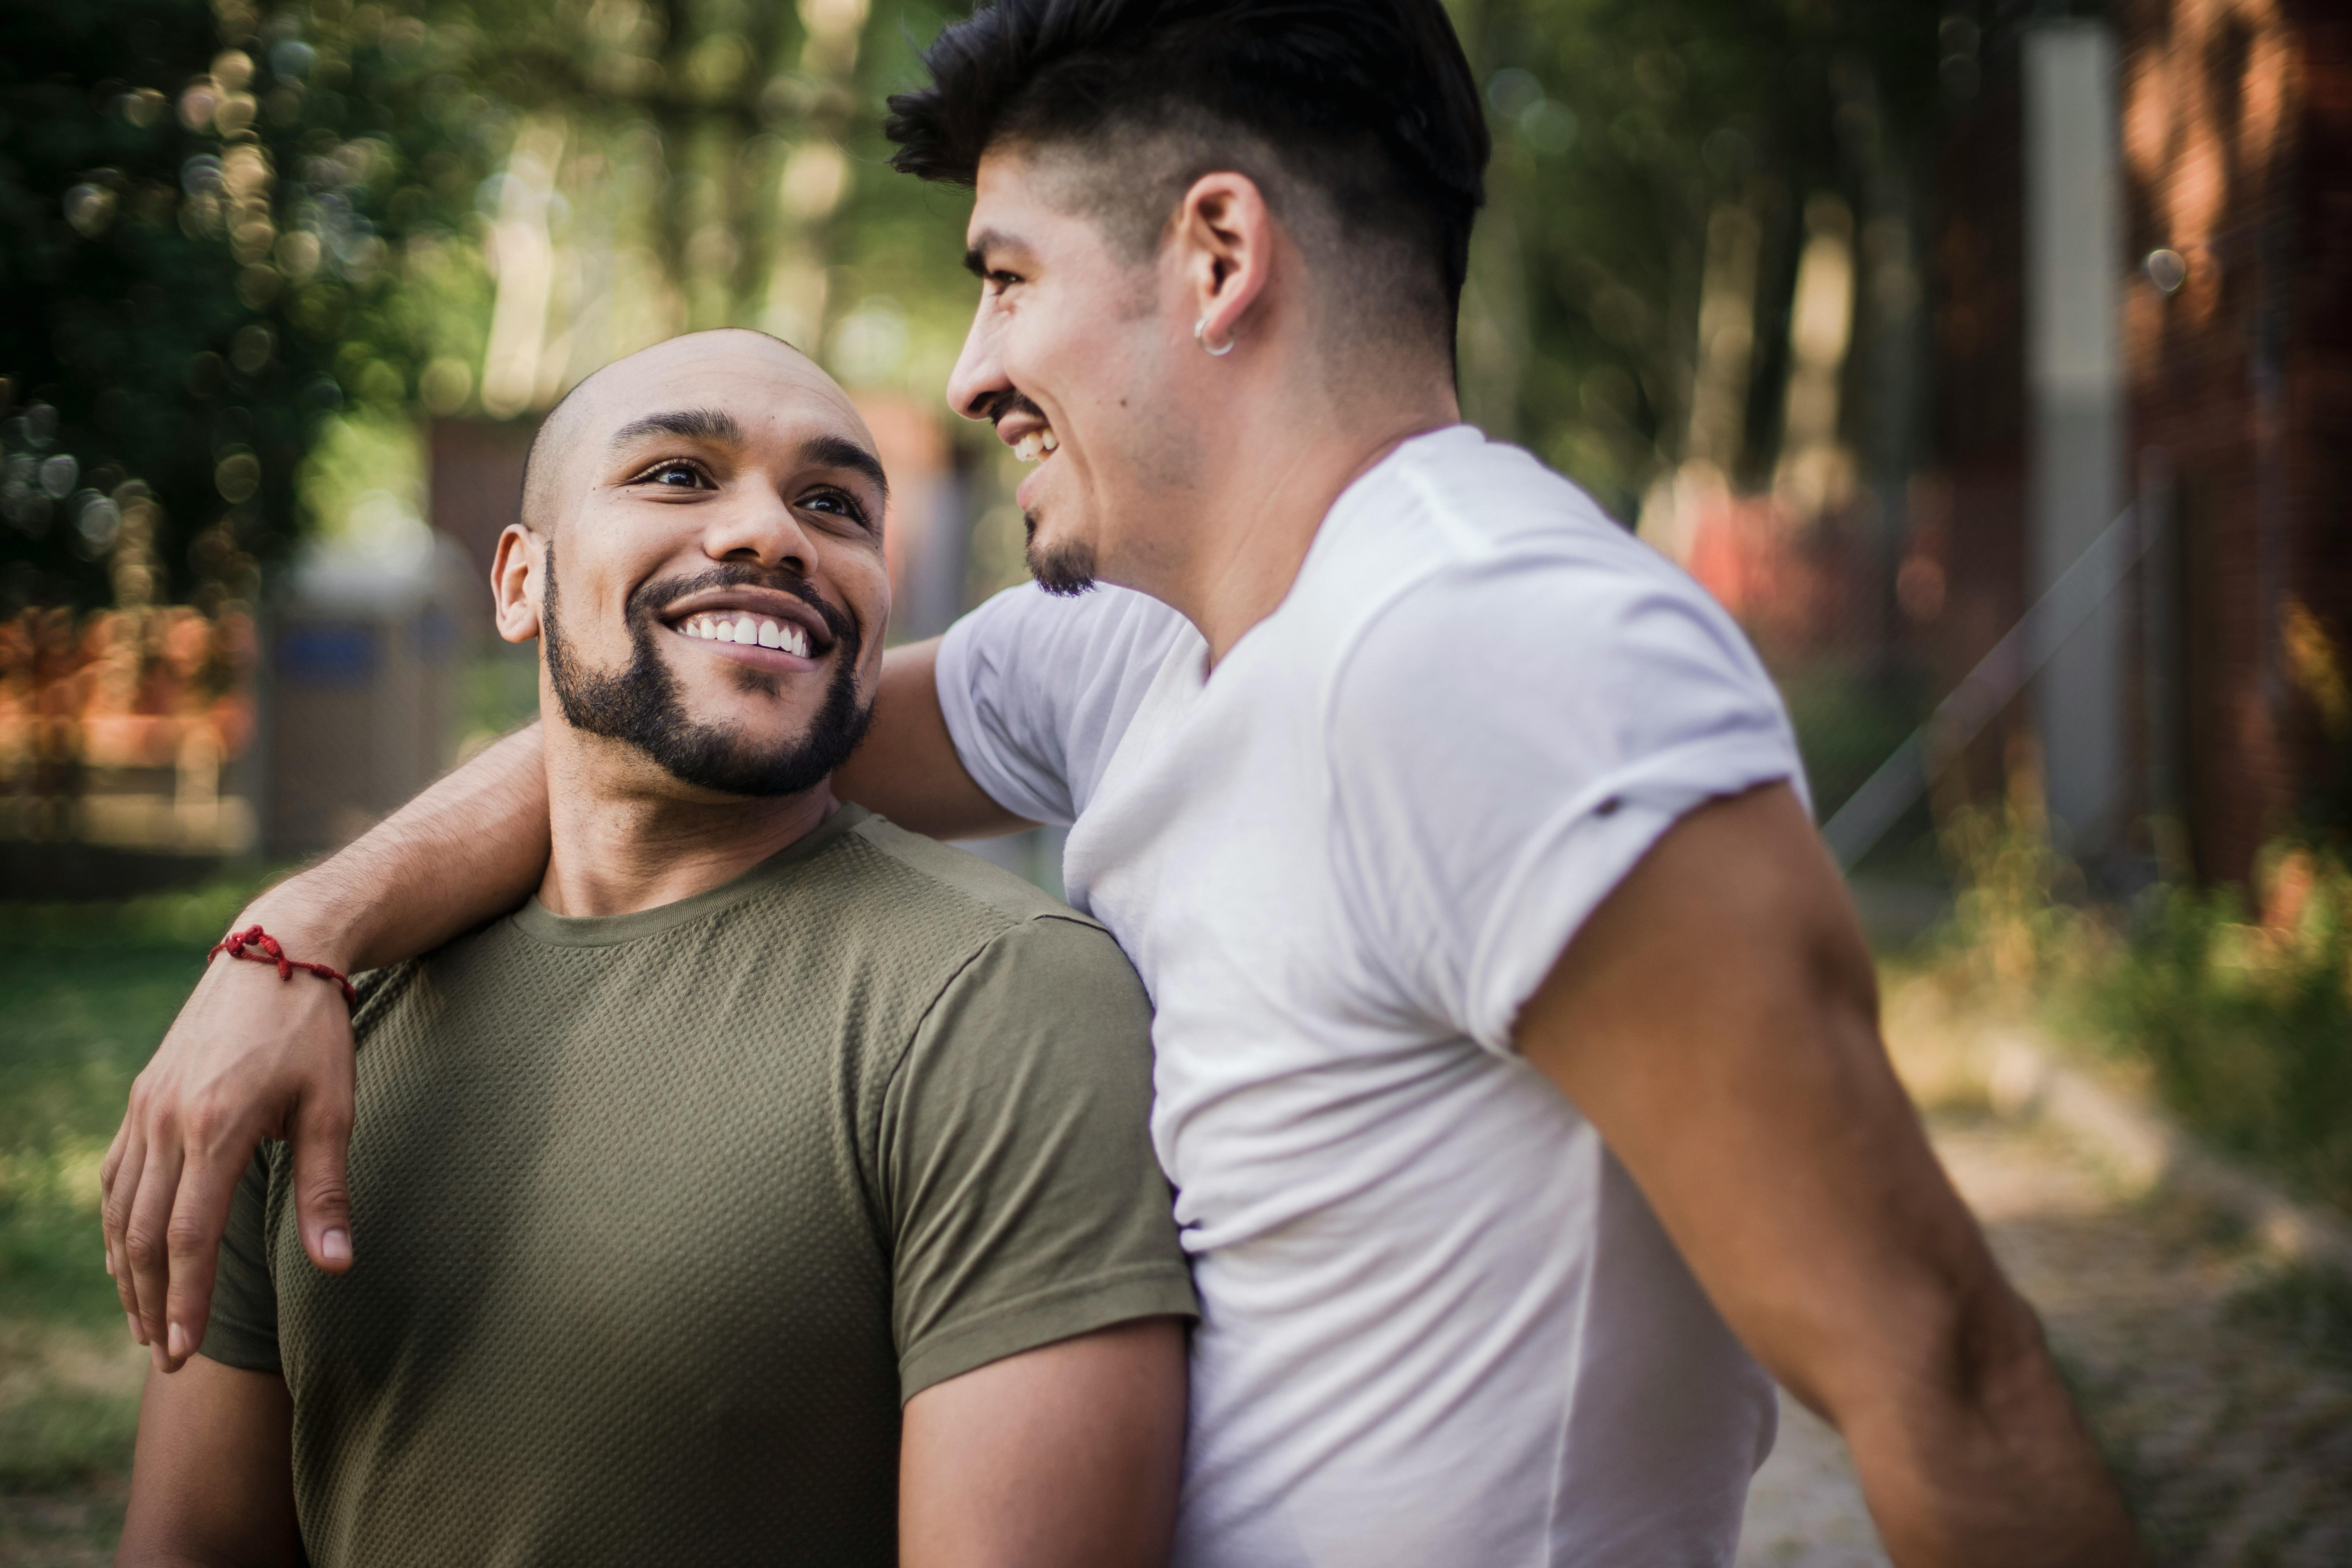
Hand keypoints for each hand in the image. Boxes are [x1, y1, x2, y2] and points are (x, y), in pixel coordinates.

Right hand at [102, 928, 356, 1372]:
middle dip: (152, 1301)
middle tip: (165, 1355)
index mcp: (217, 1127)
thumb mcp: (332, 1108)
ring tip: (146, 1322)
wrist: (276, 953)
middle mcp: (167, 1121)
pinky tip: (128, 1257)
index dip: (186, 1300)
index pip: (188, 1237)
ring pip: (119, 1210)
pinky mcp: (141, 1098)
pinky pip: (115, 1176)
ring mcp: (145, 1108)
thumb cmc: (314, 1033)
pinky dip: (117, 1225)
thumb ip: (326, 1192)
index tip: (184, 1351)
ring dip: (128, 1272)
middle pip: (142, 1235)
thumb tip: (337, 1267)